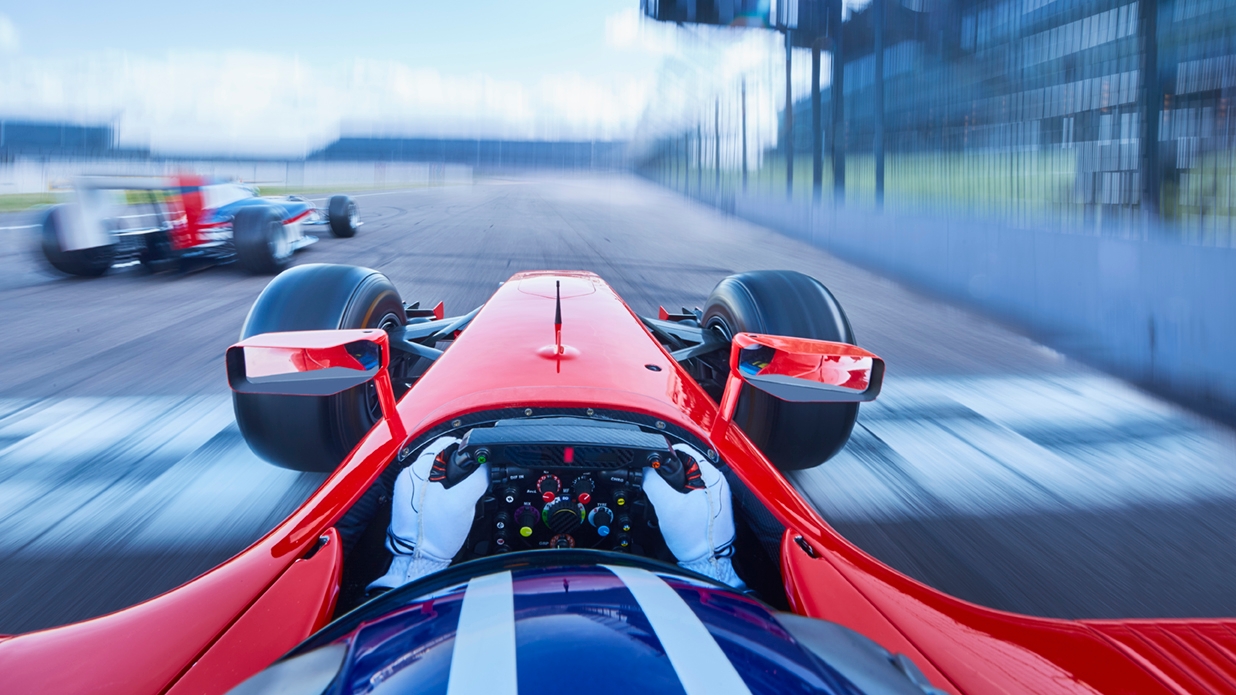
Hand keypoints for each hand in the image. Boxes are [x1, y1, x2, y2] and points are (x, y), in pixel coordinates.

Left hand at [369, 436, 487, 589]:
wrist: (420, 560)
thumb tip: (488, 465)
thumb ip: (477, 478)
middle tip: (469, 484)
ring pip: (437, 474)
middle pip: (442, 459)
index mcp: (416, 472)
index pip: (444, 444)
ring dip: (452, 481)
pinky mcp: (411, 503)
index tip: (476, 462)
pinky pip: (432, 488)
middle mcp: (408, 478)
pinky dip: (444, 492)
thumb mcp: (463, 503)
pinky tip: (450, 505)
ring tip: (460, 497)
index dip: (465, 451)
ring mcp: (408, 491)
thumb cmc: (435, 535)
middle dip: (459, 468)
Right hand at [642, 443, 744, 588]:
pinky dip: (678, 498)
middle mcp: (717, 483)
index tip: (651, 466)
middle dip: (666, 475)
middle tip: (658, 488)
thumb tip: (644, 470)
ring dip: (671, 488)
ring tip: (666, 501)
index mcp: (712, 477)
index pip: (684, 452)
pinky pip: (689, 493)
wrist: (705, 562)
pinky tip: (673, 509)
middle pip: (683, 466)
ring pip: (685, 481)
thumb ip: (653, 483)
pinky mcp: (709, 506)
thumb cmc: (695, 539)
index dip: (664, 457)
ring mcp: (714, 496)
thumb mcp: (667, 506)